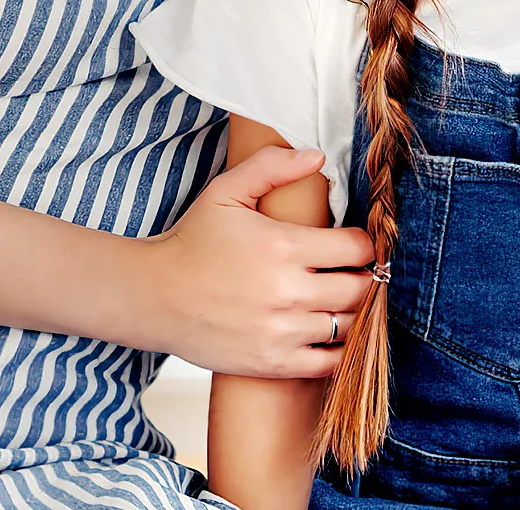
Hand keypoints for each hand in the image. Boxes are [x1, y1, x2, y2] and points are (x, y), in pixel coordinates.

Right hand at [139, 145, 374, 378]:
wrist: (154, 297)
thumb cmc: (193, 240)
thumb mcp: (227, 191)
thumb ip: (273, 166)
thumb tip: (318, 155)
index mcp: (284, 246)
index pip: (357, 248)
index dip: (365, 243)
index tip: (357, 243)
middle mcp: (287, 292)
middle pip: (359, 288)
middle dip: (365, 277)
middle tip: (356, 271)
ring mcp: (280, 332)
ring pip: (348, 325)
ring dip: (354, 311)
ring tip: (344, 298)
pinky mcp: (270, 364)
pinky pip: (327, 364)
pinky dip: (339, 349)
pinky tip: (332, 332)